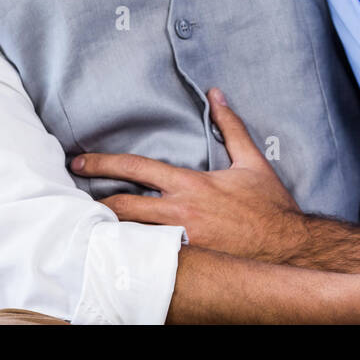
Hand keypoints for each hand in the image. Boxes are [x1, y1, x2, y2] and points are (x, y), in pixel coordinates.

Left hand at [71, 88, 304, 261]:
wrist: (289, 247)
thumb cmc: (270, 207)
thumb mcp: (251, 162)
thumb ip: (230, 127)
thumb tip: (217, 94)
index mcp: (190, 185)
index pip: (136, 169)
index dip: (102, 164)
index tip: (80, 162)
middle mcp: (179, 214)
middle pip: (122, 207)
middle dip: (93, 203)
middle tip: (69, 201)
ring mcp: (181, 243)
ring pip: (130, 237)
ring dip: (108, 232)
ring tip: (84, 229)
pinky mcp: (187, 265)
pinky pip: (150, 261)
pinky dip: (131, 256)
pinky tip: (116, 257)